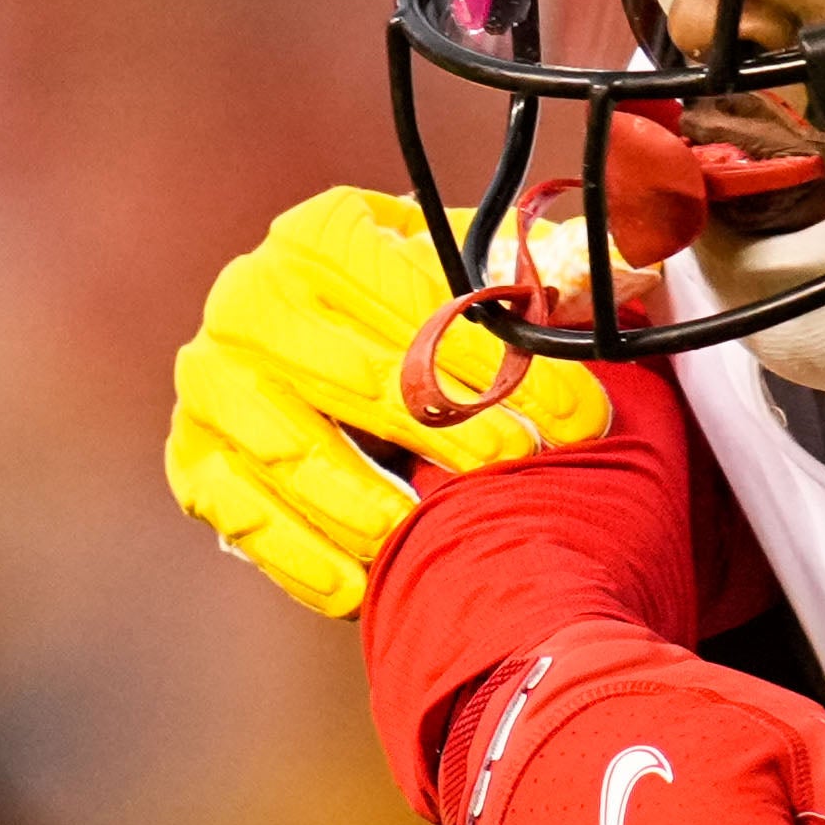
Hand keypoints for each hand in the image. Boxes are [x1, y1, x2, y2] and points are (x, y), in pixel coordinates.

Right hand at [167, 188, 613, 617]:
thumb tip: (631, 270)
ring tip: (438, 531)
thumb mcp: (477, 278)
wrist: (323, 357)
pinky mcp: (193, 457)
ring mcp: (213, 381)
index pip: (415, 297)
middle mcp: (252, 299)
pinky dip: (301, 555)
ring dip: (370, 500)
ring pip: (290, 449)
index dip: (502, 361)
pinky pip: (242, 515)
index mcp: (323, 237)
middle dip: (449, 429)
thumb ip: (545, 272)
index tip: (578, 416)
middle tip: (520, 469)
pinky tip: (362, 587)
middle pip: (353, 373)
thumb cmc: (420, 319)